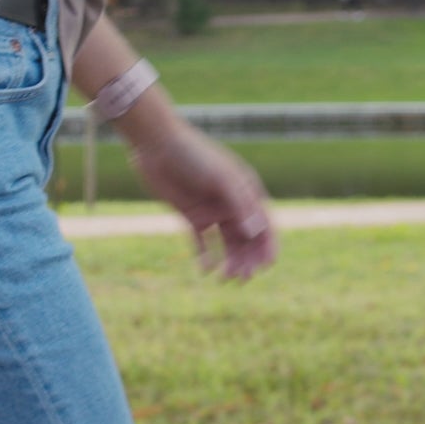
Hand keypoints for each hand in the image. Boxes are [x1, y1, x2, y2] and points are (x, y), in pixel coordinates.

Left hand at [128, 120, 277, 280]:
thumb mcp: (221, 178)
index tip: (266, 267)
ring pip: (227, 243)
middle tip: (242, 278)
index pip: (265, 224)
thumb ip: (240, 204)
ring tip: (225, 277)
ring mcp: (212, 210)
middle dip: (248, 259)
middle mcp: (233, 203)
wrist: (156, 144)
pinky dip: (206, 256)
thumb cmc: (194, 154)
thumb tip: (256, 233)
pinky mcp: (191, 215)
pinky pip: (202, 241)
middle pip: (247, 239)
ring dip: (230, 261)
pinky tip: (205, 269)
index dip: (268, 246)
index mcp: (247, 191)